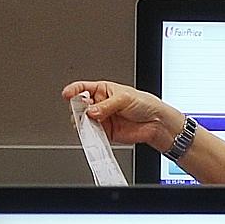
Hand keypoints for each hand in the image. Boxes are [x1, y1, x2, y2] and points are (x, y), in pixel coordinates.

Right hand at [61, 80, 183, 151]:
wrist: (157, 122)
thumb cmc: (144, 104)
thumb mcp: (124, 98)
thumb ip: (106, 105)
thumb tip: (91, 112)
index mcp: (102, 90)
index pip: (82, 88)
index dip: (73, 91)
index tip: (67, 95)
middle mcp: (99, 104)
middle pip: (80, 106)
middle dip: (79, 110)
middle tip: (85, 113)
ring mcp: (102, 119)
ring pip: (84, 121)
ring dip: (84, 123)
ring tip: (91, 123)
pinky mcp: (105, 132)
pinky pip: (93, 134)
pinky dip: (91, 135)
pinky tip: (93, 133)